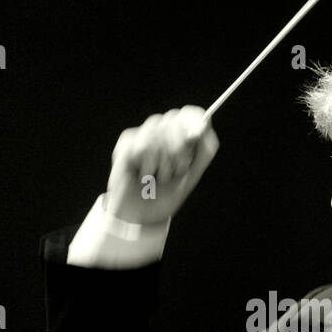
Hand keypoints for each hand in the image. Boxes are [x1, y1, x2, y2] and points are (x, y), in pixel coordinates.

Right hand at [105, 106, 218, 223]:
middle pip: (174, 121)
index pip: (190, 114)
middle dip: (179, 150)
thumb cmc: (166, 196)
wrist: (143, 216)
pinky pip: (142, 146)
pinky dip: (147, 166)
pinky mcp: (126, 143)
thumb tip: (205, 124)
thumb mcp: (192, 175)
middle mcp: (161, 132)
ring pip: (156, 132)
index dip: (194, 121)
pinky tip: (143, 175)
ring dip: (162, 163)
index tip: (195, 136)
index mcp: (180, 137)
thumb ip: (204, 150)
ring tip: (157, 177)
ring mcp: (142, 135)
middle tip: (175, 172)